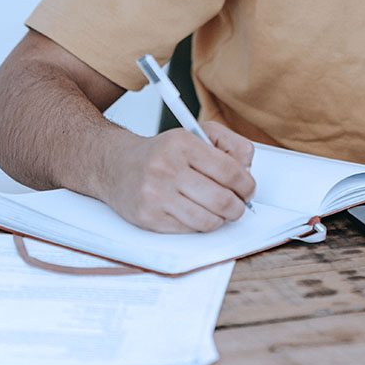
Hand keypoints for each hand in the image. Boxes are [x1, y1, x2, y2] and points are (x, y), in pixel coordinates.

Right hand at [103, 122, 255, 232]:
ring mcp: (156, 195)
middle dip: (238, 207)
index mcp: (183, 144)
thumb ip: (230, 146)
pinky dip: (200, 225)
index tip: (249, 189)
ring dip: (221, 219)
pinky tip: (197, 213)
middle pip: (222, 200)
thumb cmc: (164, 152)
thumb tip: (248, 172)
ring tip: (220, 211)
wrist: (115, 165)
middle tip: (238, 205)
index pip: (230, 171)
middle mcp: (167, 168)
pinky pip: (189, 230)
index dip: (247, 185)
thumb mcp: (197, 133)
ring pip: (208, 220)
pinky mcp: (149, 218)